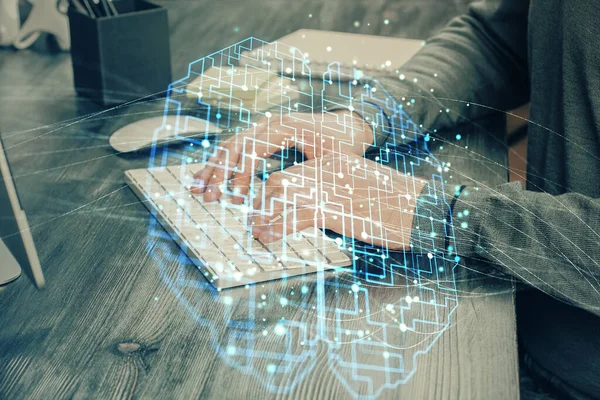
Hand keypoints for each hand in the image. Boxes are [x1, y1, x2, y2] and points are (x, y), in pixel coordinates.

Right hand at [190, 110, 373, 203]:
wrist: (348, 126)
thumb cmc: (342, 144)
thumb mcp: (334, 160)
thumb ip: (313, 174)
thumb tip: (293, 197)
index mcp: (287, 126)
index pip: (254, 148)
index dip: (242, 174)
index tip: (235, 198)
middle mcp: (270, 122)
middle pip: (236, 145)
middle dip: (219, 173)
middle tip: (208, 198)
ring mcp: (263, 126)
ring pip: (230, 145)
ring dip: (212, 168)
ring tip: (197, 190)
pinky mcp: (261, 134)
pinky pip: (235, 146)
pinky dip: (220, 163)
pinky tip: (207, 178)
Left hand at [249, 155, 426, 250]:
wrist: (419, 207)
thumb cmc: (395, 202)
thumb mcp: (363, 187)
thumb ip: (338, 190)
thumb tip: (316, 207)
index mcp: (335, 162)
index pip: (293, 170)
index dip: (273, 187)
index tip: (264, 201)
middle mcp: (327, 171)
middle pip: (279, 179)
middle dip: (261, 200)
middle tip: (253, 216)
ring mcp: (328, 189)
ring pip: (280, 195)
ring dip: (263, 214)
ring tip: (255, 230)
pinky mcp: (332, 210)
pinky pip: (292, 219)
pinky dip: (275, 229)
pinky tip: (268, 237)